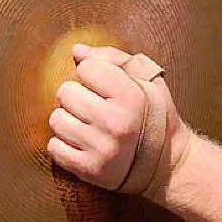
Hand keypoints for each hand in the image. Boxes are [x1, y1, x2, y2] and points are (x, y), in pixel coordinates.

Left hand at [47, 44, 191, 196]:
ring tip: (87, 124)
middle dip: (77, 95)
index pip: (86, 68)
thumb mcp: (147, 81)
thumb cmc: (154, 115)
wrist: (166, 163)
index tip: (104, 85)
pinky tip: (82, 143)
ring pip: (56, 120)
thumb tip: (76, 51)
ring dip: (68, 120)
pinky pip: (54, 148)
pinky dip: (64, 144)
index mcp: (132, 97)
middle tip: (93, 105)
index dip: (93, 73)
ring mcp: (102, 149)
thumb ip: (112, 59)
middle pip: (65, 92)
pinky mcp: (89, 170)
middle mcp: (116, 123)